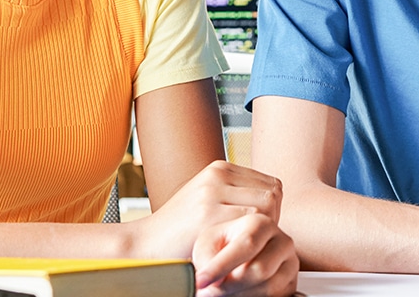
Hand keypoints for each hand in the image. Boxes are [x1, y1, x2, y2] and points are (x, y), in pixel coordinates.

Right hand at [137, 160, 282, 257]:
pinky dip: (251, 239)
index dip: (272, 210)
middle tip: (255, 241)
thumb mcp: (208, 201)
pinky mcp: (208, 213)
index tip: (257, 230)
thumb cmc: (180, 231)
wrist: (145, 244)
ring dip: (263, 230)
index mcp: (219, 168)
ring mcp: (212, 192)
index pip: (271, 184)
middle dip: (272, 219)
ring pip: (266, 207)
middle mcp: (217, 174)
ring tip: (247, 246)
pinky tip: (237, 250)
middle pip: (273, 194)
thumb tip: (274, 200)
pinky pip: (251, 222)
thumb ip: (236, 195)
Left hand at [193, 213, 298, 296]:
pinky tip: (237, 294)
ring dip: (238, 295)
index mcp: (262, 223)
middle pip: (259, 269)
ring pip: (267, 288)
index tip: (201, 281)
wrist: (238, 254)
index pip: (246, 245)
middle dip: (230, 285)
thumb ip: (208, 257)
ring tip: (220, 293)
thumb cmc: (223, 245)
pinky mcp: (291, 285)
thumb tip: (211, 280)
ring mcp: (291, 264)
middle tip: (208, 291)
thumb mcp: (209, 243)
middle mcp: (282, 241)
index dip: (222, 266)